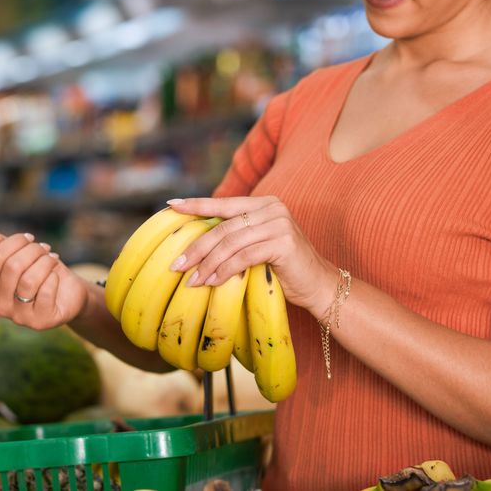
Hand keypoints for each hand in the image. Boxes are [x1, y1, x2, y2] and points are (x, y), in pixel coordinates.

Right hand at [0, 231, 88, 329]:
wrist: (68, 293)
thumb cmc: (41, 272)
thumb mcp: (21, 255)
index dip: (14, 242)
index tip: (29, 239)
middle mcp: (0, 306)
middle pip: (12, 267)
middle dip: (32, 251)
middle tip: (44, 249)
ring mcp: (19, 317)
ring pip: (29, 281)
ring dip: (45, 263)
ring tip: (52, 259)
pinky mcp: (40, 322)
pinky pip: (46, 292)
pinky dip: (54, 278)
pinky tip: (56, 276)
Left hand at [166, 196, 339, 315]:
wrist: (319, 285)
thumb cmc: (284, 268)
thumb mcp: (257, 246)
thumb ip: (236, 236)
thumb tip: (195, 242)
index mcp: (264, 204)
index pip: (224, 204)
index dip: (196, 205)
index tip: (171, 206)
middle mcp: (273, 208)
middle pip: (224, 227)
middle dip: (197, 247)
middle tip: (176, 264)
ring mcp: (280, 224)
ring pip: (231, 243)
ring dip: (208, 264)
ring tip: (192, 281)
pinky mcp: (284, 243)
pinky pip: (244, 257)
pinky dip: (225, 271)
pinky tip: (213, 283)